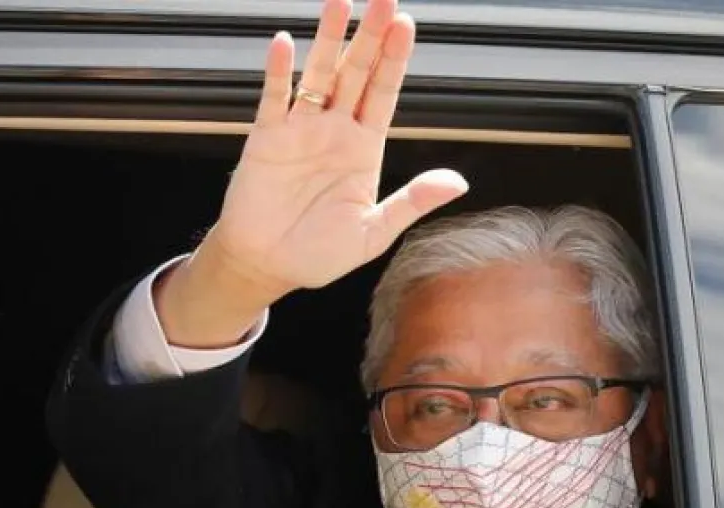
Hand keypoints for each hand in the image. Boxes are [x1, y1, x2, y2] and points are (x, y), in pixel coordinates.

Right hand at [157, 0, 468, 346]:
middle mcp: (335, 131)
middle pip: (356, 73)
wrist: (268, 266)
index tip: (406, 25)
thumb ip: (412, 202)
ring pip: (318, 75)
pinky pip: (273, 98)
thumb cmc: (319, 254)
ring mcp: (300, 130)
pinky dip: (277, 72)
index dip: (395, 60)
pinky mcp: (266, 138)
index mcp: (364, 149)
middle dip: (369, 36)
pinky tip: (283, 44)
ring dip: (328, 40)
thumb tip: (457, 183)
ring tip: (339, 3)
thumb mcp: (374, 233)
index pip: (384, 93)